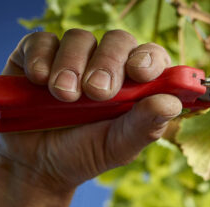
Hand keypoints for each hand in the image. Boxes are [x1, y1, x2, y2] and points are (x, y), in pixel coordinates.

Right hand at [0, 29, 181, 206]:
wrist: (38, 164)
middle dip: (109, 64)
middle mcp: (107, 66)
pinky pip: (43, 40)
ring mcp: (73, 57)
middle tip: (97, 93)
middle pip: (118, 41)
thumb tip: (172, 103)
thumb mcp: (118, 147)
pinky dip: (42, 59)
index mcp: (135, 87)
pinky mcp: (37, 55)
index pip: (152, 58)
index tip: (140, 73)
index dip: (150, 59)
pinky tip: (39, 81)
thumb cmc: (86, 154)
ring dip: (72, 66)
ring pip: (80, 38)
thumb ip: (145, 125)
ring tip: (64, 97)